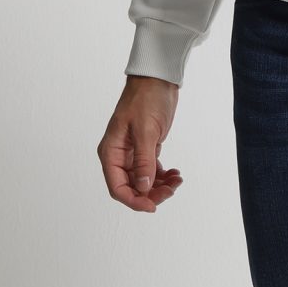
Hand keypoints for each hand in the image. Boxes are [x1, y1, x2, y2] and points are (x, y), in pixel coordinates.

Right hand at [98, 76, 183, 212]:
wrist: (157, 81)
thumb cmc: (146, 100)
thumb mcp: (145, 131)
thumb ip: (143, 161)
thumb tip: (142, 188)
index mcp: (110, 152)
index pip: (117, 187)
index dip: (134, 200)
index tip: (152, 206)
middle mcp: (118, 156)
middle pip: (131, 188)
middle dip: (151, 194)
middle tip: (172, 190)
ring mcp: (131, 154)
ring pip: (143, 182)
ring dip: (160, 186)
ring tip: (177, 180)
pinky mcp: (144, 149)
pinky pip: (151, 171)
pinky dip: (163, 176)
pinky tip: (175, 174)